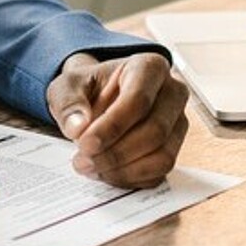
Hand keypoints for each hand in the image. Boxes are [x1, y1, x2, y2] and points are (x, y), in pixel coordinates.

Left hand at [46, 52, 189, 187]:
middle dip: (116, 153)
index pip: (139, 100)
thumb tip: (78, 128)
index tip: (84, 144)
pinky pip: (160, 172)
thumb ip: (68, 103)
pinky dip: (130, 178)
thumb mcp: (67, 86)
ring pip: (162, 156)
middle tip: (83, 161)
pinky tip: (106, 172)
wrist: (98, 99)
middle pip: (155, 131)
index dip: (112, 126)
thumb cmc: (89, 88)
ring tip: (92, 167)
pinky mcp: (174, 148)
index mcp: (150, 67)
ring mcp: (178, 123)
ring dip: (123, 170)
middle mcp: (173, 93)